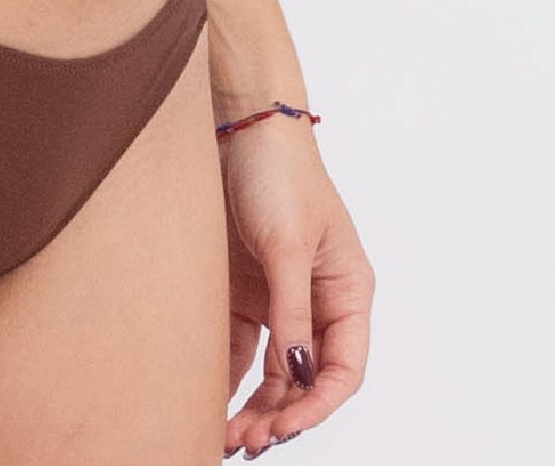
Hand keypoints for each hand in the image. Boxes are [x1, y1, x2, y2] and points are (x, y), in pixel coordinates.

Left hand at [218, 117, 373, 457]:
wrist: (236, 121)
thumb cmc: (278, 171)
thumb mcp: (287, 244)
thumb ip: (291, 313)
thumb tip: (297, 376)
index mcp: (347, 290)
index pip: (343, 368)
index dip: (316, 405)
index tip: (284, 427)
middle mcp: (317, 300)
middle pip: (304, 378)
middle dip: (279, 414)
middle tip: (246, 441)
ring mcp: (278, 296)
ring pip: (271, 371)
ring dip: (253, 404)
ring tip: (227, 436)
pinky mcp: (242, 289)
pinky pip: (240, 346)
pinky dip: (227, 376)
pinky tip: (208, 400)